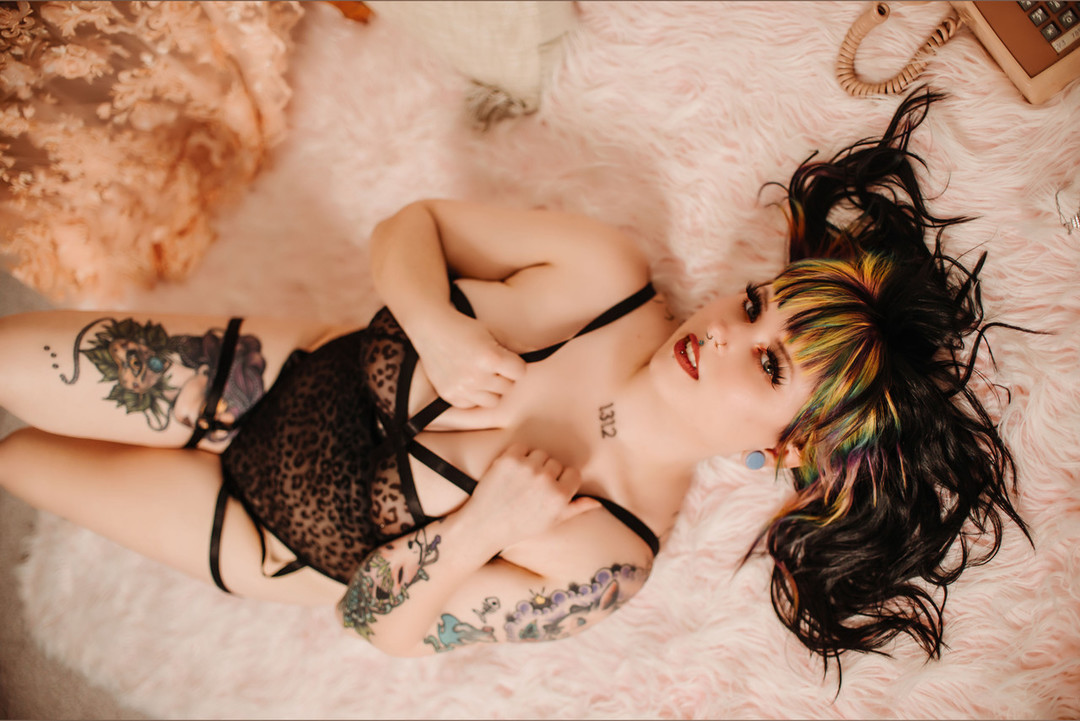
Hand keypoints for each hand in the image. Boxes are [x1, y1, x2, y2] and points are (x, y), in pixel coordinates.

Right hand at [412, 312, 525, 408]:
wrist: (432, 329)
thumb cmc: (464, 328)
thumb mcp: (493, 331)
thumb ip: (517, 345)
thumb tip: (538, 353)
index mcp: (491, 358)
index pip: (520, 373)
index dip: (515, 365)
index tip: (506, 359)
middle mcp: (477, 376)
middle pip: (508, 388)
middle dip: (503, 376)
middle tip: (491, 365)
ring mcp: (462, 388)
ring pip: (493, 401)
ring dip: (490, 389)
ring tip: (481, 374)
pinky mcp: (451, 396)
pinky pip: (473, 405)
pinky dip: (473, 395)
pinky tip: (467, 380)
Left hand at [464, 444, 598, 550]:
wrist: (485, 524)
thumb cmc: (520, 526)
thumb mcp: (551, 522)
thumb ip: (576, 509)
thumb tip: (597, 502)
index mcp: (559, 496)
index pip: (573, 473)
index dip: (563, 480)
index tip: (552, 488)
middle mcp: (545, 480)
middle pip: (556, 463)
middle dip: (547, 473)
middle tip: (532, 488)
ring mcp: (526, 467)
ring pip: (540, 454)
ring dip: (533, 463)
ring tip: (521, 480)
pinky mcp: (508, 459)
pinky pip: (521, 447)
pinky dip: (517, 456)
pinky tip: (512, 471)